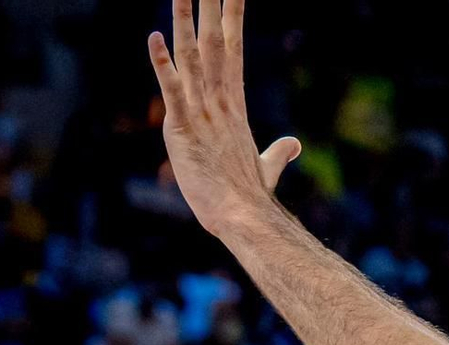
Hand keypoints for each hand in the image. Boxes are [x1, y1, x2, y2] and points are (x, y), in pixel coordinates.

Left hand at [148, 0, 300, 240]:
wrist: (245, 218)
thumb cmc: (251, 197)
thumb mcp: (265, 168)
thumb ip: (277, 152)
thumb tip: (294, 145)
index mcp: (234, 104)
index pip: (233, 50)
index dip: (232, 18)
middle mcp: (218, 101)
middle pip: (213, 42)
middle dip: (210, 7)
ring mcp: (200, 112)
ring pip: (191, 56)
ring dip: (184, 21)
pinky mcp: (182, 128)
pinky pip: (171, 89)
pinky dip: (162, 64)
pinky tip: (153, 37)